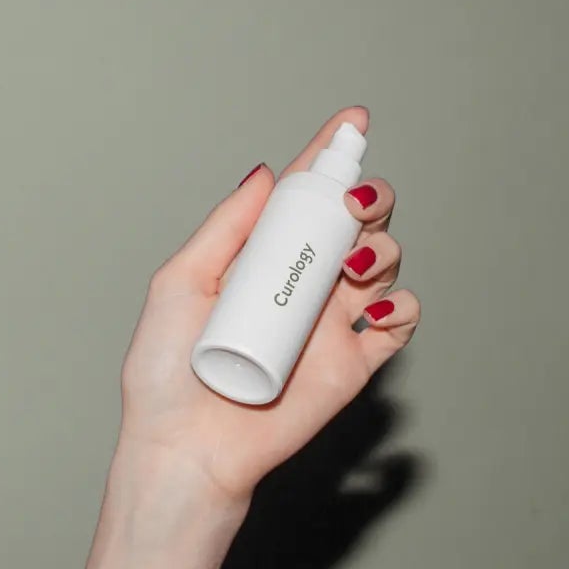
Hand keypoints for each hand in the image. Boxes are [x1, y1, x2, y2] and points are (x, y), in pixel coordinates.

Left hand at [115, 106, 420, 506]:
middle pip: (355, 220)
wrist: (187, 446)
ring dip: (382, 247)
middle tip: (353, 203)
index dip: (330, 156)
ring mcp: (330, 320)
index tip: (352, 122)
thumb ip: (225, 230)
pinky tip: (372, 307)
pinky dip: (401, 305)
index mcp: (259, 256)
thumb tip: (268, 175)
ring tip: (352, 264)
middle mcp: (300, 280)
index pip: (301, 196)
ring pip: (384, 261)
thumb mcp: (180, 284)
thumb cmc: (167, 373)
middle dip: (367, 196)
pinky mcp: (353, 362)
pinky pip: (398, 323)